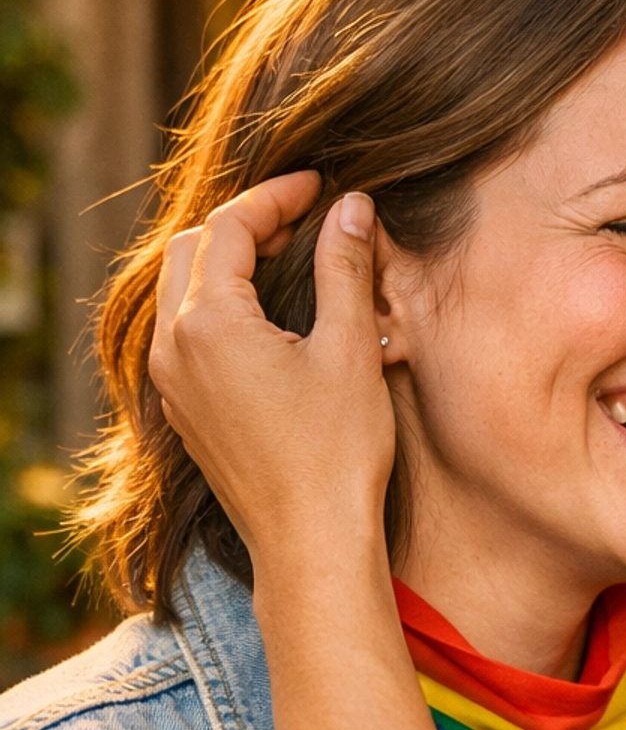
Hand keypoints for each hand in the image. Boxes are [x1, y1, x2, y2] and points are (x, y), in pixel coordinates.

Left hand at [151, 171, 432, 729]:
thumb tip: (351, 208)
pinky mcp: (183, 411)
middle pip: (190, 250)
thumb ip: (345, 269)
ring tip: (287, 261)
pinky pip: (183, 334)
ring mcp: (172, 382)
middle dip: (244, 225)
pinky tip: (267, 319)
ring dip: (226, 265)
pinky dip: (217, 306)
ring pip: (180, 291)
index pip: (229, 227)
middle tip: (302, 220)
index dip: (275, 197)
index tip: (318, 186)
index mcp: (211, 322)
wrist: (310, 543)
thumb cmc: (336, 453)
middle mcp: (175, 346)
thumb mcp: (349, 349)